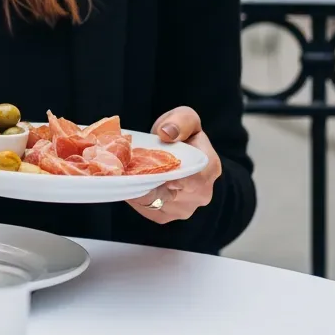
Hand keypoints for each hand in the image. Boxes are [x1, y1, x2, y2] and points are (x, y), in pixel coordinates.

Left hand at [126, 106, 221, 222]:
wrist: (181, 156)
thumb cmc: (183, 135)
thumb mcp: (185, 118)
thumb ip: (180, 122)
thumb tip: (167, 133)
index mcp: (209, 168)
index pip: (192, 178)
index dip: (168, 175)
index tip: (148, 167)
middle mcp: (200, 194)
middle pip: (167, 192)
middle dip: (145, 179)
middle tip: (126, 165)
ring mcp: (183, 209)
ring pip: (153, 202)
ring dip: (137, 187)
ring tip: (127, 170)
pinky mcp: (166, 216)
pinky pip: (145, 209)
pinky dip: (134, 195)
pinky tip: (131, 181)